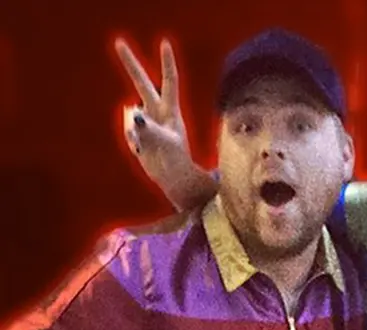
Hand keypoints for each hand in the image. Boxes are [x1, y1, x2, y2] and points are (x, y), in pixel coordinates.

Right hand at [114, 38, 192, 185]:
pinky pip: (128, 133)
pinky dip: (133, 142)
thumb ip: (148, 126)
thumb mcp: (165, 142)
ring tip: (150, 147)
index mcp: (170, 109)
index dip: (167, 62)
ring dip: (136, 131)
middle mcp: (157, 110)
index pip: (169, 81)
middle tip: (118, 41)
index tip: (164, 42)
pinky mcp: (136, 132)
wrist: (171, 177)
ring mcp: (145, 120)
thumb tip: (133, 113)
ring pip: (130, 116)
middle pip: (142, 82)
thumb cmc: (175, 158)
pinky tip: (143, 150)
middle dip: (130, 63)